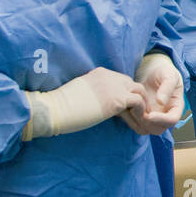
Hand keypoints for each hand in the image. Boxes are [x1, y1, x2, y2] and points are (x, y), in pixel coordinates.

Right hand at [26, 67, 147, 138]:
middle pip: (133, 85)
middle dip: (137, 99)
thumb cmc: (62, 107)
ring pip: (140, 92)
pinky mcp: (117, 99)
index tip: (126, 110)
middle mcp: (109, 76)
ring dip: (142, 106)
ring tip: (140, 121)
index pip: (122, 81)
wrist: (53, 110)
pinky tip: (137, 123)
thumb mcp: (82, 93)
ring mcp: (114, 86)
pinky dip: (140, 112)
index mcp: (100, 73)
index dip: (126, 95)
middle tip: (137, 116)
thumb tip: (102, 105)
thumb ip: (96, 93)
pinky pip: (138, 103)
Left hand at [120, 53, 184, 134]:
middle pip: (159, 129)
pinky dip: (131, 121)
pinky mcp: (142, 115)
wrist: (150, 68)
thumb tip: (161, 102)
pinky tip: (127, 108)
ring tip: (132, 109)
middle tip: (138, 112)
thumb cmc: (162, 70)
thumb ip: (167, 87)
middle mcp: (165, 114)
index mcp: (176, 106)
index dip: (162, 120)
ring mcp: (154, 116)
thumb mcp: (168, 74)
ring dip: (138, 123)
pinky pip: (137, 125)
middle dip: (148, 123)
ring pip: (147, 129)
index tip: (149, 115)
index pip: (173, 119)